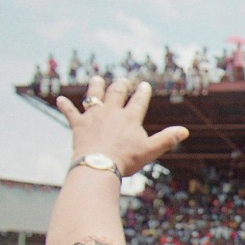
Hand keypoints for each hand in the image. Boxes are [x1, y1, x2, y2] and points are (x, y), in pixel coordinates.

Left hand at [56, 76, 188, 177]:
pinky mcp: (78, 125)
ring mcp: (93, 116)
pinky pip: (70, 112)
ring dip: (95, 87)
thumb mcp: (150, 150)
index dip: (142, 92)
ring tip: (97, 79)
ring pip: (94, 96)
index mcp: (130, 118)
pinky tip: (59, 99)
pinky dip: (65, 106)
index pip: (138, 101)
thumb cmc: (126, 159)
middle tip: (123, 81)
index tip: (143, 85)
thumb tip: (185, 131)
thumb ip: (167, 139)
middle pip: (116, 93)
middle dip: (120, 85)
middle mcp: (111, 112)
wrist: (98, 165)